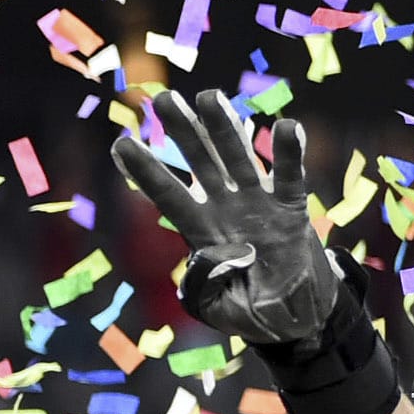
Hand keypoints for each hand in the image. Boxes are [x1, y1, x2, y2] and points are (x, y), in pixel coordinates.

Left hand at [110, 88, 336, 346]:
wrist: (293, 316)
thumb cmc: (249, 311)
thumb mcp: (217, 307)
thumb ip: (204, 286)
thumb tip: (210, 258)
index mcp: (200, 232)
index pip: (167, 196)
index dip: (145, 171)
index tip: (120, 143)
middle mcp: (224, 208)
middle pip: (199, 163)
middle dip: (182, 131)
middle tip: (162, 100)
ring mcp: (257, 203)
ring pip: (238, 157)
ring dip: (224, 128)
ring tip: (208, 97)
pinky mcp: (290, 207)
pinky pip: (289, 177)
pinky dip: (288, 153)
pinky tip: (287, 126)